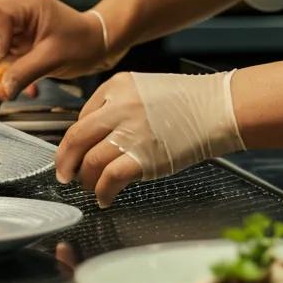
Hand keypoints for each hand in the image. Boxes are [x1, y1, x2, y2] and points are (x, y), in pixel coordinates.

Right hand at [0, 0, 109, 96]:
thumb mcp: (53, 59)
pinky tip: (14, 79)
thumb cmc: (82, 43)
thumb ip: (25, 73)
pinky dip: (1, 66)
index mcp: (29, 3)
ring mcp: (17, 24)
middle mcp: (20, 9)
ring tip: (3, 75)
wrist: (97, 44)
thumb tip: (1, 90)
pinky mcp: (18, 38)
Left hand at [55, 70, 243, 207]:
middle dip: (66, 161)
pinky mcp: (142, 158)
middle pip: (75, 138)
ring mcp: (130, 132)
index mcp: (117, 85)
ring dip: (86, 180)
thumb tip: (96, 135)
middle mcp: (118, 106)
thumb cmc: (188, 100)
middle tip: (65, 174)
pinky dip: (102, 193)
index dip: (76, 139)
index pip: (82, 116)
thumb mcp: (145, 88)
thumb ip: (119, 105)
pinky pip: (108, 180)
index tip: (76, 151)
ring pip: (89, 162)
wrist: (217, 107)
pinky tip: (105, 197)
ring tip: (92, 186)